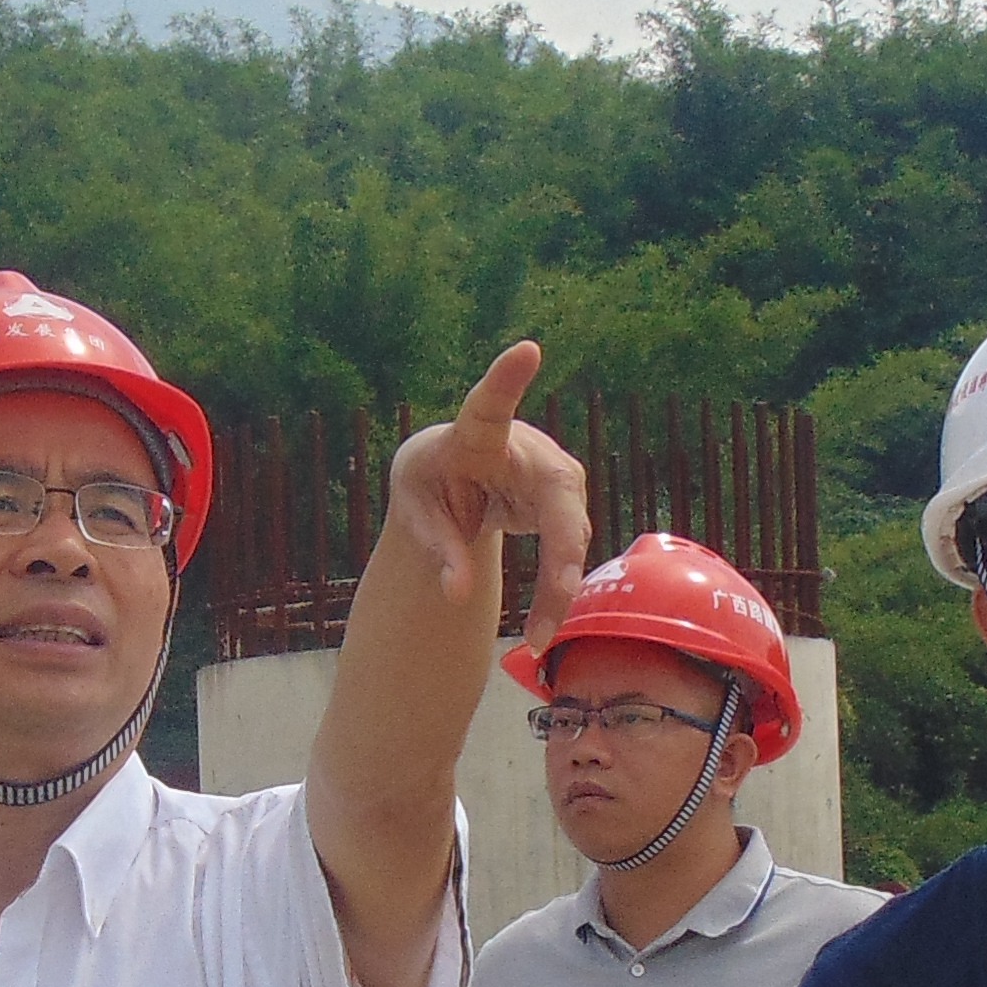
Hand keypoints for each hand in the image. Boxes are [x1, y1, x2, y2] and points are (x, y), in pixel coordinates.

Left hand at [386, 342, 596, 659]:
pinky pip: (569, 550)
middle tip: (560, 596)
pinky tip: (542, 625)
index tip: (527, 350)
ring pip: (571, 533)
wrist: (453, 472)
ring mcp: (553, 472)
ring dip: (557, 587)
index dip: (507, 378)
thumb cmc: (429, 479)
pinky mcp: (566, 499)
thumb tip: (455, 594)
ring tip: (534, 637)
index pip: (490, 404)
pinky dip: (556, 590)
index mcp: (475, 434)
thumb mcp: (416, 511)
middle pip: (558, 497)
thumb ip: (437, 549)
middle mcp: (524, 446)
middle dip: (562, 551)